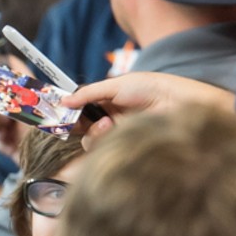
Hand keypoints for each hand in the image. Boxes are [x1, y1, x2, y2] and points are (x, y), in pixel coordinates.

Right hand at [63, 72, 233, 145]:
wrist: (176, 103)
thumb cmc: (149, 88)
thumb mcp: (115, 86)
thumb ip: (88, 94)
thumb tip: (63, 100)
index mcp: (107, 101)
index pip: (81, 110)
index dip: (69, 112)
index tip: (58, 113)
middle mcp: (109, 118)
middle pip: (81, 127)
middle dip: (75, 124)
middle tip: (72, 121)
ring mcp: (116, 134)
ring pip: (90, 140)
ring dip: (93, 132)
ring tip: (106, 123)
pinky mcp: (123, 146)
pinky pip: (103, 149)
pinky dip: (103, 139)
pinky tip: (113, 128)